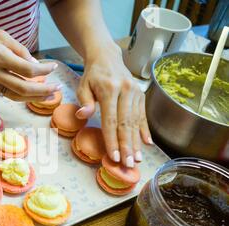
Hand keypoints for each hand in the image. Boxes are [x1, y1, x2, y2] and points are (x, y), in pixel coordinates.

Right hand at [0, 26, 59, 101]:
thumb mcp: (0, 35)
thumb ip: (19, 50)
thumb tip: (34, 64)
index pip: (28, 70)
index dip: (44, 70)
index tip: (54, 67)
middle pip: (24, 88)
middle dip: (43, 91)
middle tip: (57, 89)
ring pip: (16, 96)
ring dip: (34, 98)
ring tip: (49, 96)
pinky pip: (7, 94)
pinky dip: (21, 94)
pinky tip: (31, 92)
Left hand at [76, 45, 152, 166]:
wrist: (107, 56)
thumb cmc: (92, 75)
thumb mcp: (83, 86)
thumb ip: (85, 101)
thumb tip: (83, 116)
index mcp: (110, 90)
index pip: (111, 121)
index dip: (112, 140)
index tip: (114, 157)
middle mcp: (126, 91)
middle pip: (126, 124)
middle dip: (127, 146)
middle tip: (128, 164)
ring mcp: (136, 93)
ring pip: (136, 122)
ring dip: (137, 142)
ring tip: (137, 159)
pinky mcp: (141, 95)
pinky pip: (143, 116)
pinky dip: (145, 130)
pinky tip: (147, 144)